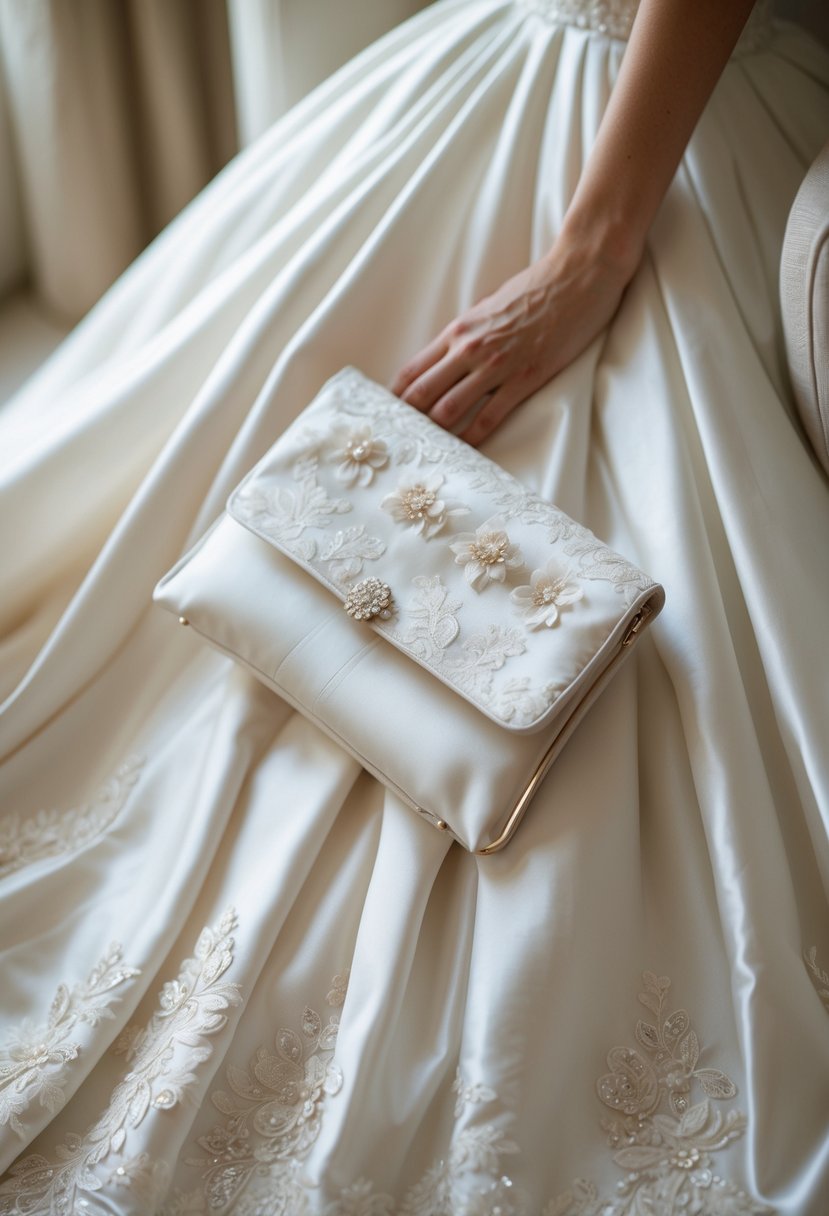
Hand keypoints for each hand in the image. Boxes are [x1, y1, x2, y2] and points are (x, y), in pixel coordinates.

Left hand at [389, 235, 633, 444]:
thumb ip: (467, 335)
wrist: (577, 275)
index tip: (386, 416)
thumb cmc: (535, 288)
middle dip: (407, 421)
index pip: (412, 371)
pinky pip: (489, 416)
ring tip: (426, 452)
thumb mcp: (488, 307)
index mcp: (457, 331)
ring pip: (449, 409)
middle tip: (400, 442)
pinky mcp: (524, 378)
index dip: (394, 398)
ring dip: (435, 433)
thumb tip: (449, 359)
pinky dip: (473, 437)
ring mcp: (496, 365)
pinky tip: (465, 451)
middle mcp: (469, 349)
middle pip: (422, 394)